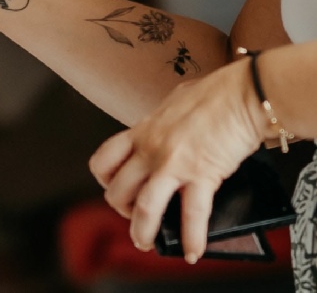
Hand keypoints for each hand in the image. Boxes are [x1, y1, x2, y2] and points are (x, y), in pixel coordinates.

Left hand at [88, 58, 263, 262]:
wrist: (242, 94)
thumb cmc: (214, 94)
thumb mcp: (175, 103)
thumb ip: (164, 122)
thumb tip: (166, 129)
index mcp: (143, 129)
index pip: (105, 157)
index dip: (105, 180)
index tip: (115, 188)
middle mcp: (151, 147)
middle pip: (118, 188)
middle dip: (122, 210)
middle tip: (135, 218)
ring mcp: (173, 162)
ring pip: (144, 207)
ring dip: (143, 233)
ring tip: (148, 244)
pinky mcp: (201, 174)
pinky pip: (191, 215)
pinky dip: (191, 239)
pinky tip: (193, 251)